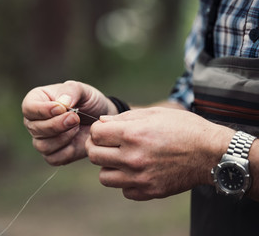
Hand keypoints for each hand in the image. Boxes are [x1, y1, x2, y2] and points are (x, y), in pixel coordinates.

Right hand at [22, 80, 115, 165]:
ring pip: (42, 145)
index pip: (28, 108)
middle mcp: (34, 121)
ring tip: (77, 126)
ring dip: (63, 137)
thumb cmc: (88, 101)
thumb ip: (71, 91)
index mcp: (36, 101)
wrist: (100, 119)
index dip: (43, 110)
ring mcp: (42, 139)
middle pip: (34, 128)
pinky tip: (76, 140)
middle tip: (75, 118)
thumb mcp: (83, 90)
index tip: (62, 108)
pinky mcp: (52, 155)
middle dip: (57, 124)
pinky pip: (53, 158)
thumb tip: (62, 103)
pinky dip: (67, 151)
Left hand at [85, 107, 233, 199]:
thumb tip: (102, 122)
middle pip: (94, 156)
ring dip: (109, 167)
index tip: (105, 131)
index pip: (95, 134)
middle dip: (97, 147)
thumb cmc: (184, 128)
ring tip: (122, 160)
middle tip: (108, 145)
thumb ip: (124, 117)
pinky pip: (124, 191)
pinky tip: (137, 172)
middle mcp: (133, 158)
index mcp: (133, 134)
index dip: (98, 130)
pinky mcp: (149, 192)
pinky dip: (126, 182)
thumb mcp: (155, 113)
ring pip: (104, 177)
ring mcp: (140, 178)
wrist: (211, 153)